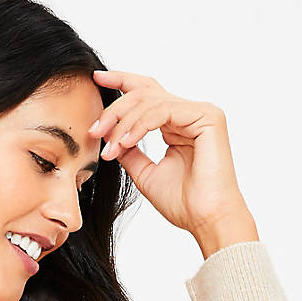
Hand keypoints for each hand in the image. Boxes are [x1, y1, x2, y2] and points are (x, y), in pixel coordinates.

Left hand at [88, 68, 257, 244]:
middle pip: (144, 92)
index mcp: (176, 124)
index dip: (121, 81)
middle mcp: (188, 113)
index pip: (147, 93)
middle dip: (115, 108)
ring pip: (150, 101)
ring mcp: (199, 112)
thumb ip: (129, 151)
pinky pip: (163, 111)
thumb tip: (109, 136)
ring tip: (110, 147)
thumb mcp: (145, 173)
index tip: (96, 80)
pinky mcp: (207, 116)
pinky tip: (126, 142)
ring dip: (123, 123)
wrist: (207, 220)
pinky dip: (140, 125)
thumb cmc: (184, 203)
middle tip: (94, 129)